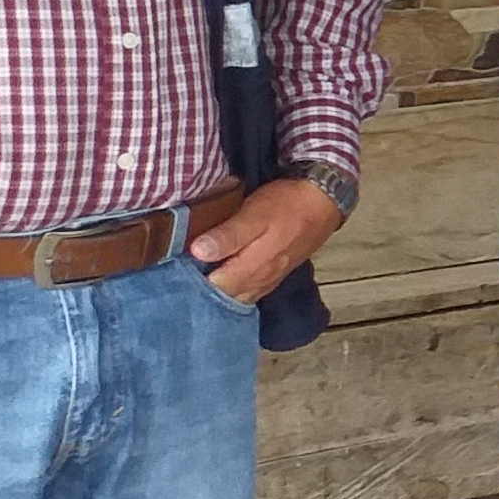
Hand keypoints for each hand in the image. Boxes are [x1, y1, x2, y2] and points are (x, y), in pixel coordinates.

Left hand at [194, 177, 347, 306]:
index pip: (212, 289)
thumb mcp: (255, 214)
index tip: (175, 267)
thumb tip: (198, 253)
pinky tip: (224, 274)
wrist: (323, 201)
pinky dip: (233, 287)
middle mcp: (259, 282)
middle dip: (201, 288)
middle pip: (222, 297)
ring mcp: (268, 280)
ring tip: (197, 273)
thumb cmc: (287, 204)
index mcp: (252, 269)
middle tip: (181, 271)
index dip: (191, 280)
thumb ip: (229, 235)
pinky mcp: (274, 274)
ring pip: (236, 296)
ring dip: (217, 289)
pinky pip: (249, 290)